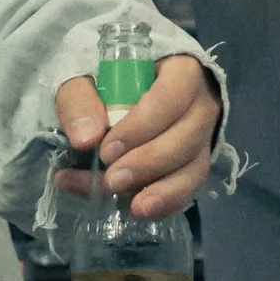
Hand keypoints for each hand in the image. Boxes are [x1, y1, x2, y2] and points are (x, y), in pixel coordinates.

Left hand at [53, 55, 219, 223]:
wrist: (116, 94)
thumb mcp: (83, 76)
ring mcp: (200, 138)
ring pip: (194, 168)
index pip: (175, 94)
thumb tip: (85, 139)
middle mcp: (199, 104)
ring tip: (134, 209)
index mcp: (180, 71)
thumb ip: (78, 99)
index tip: (109, 149)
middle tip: (112, 179)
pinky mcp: (191, 166)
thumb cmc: (104, 78)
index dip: (145, 123)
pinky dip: (162, 203)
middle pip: (188, 136)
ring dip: (164, 191)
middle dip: (151, 162)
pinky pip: (187, 188)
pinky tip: (133, 209)